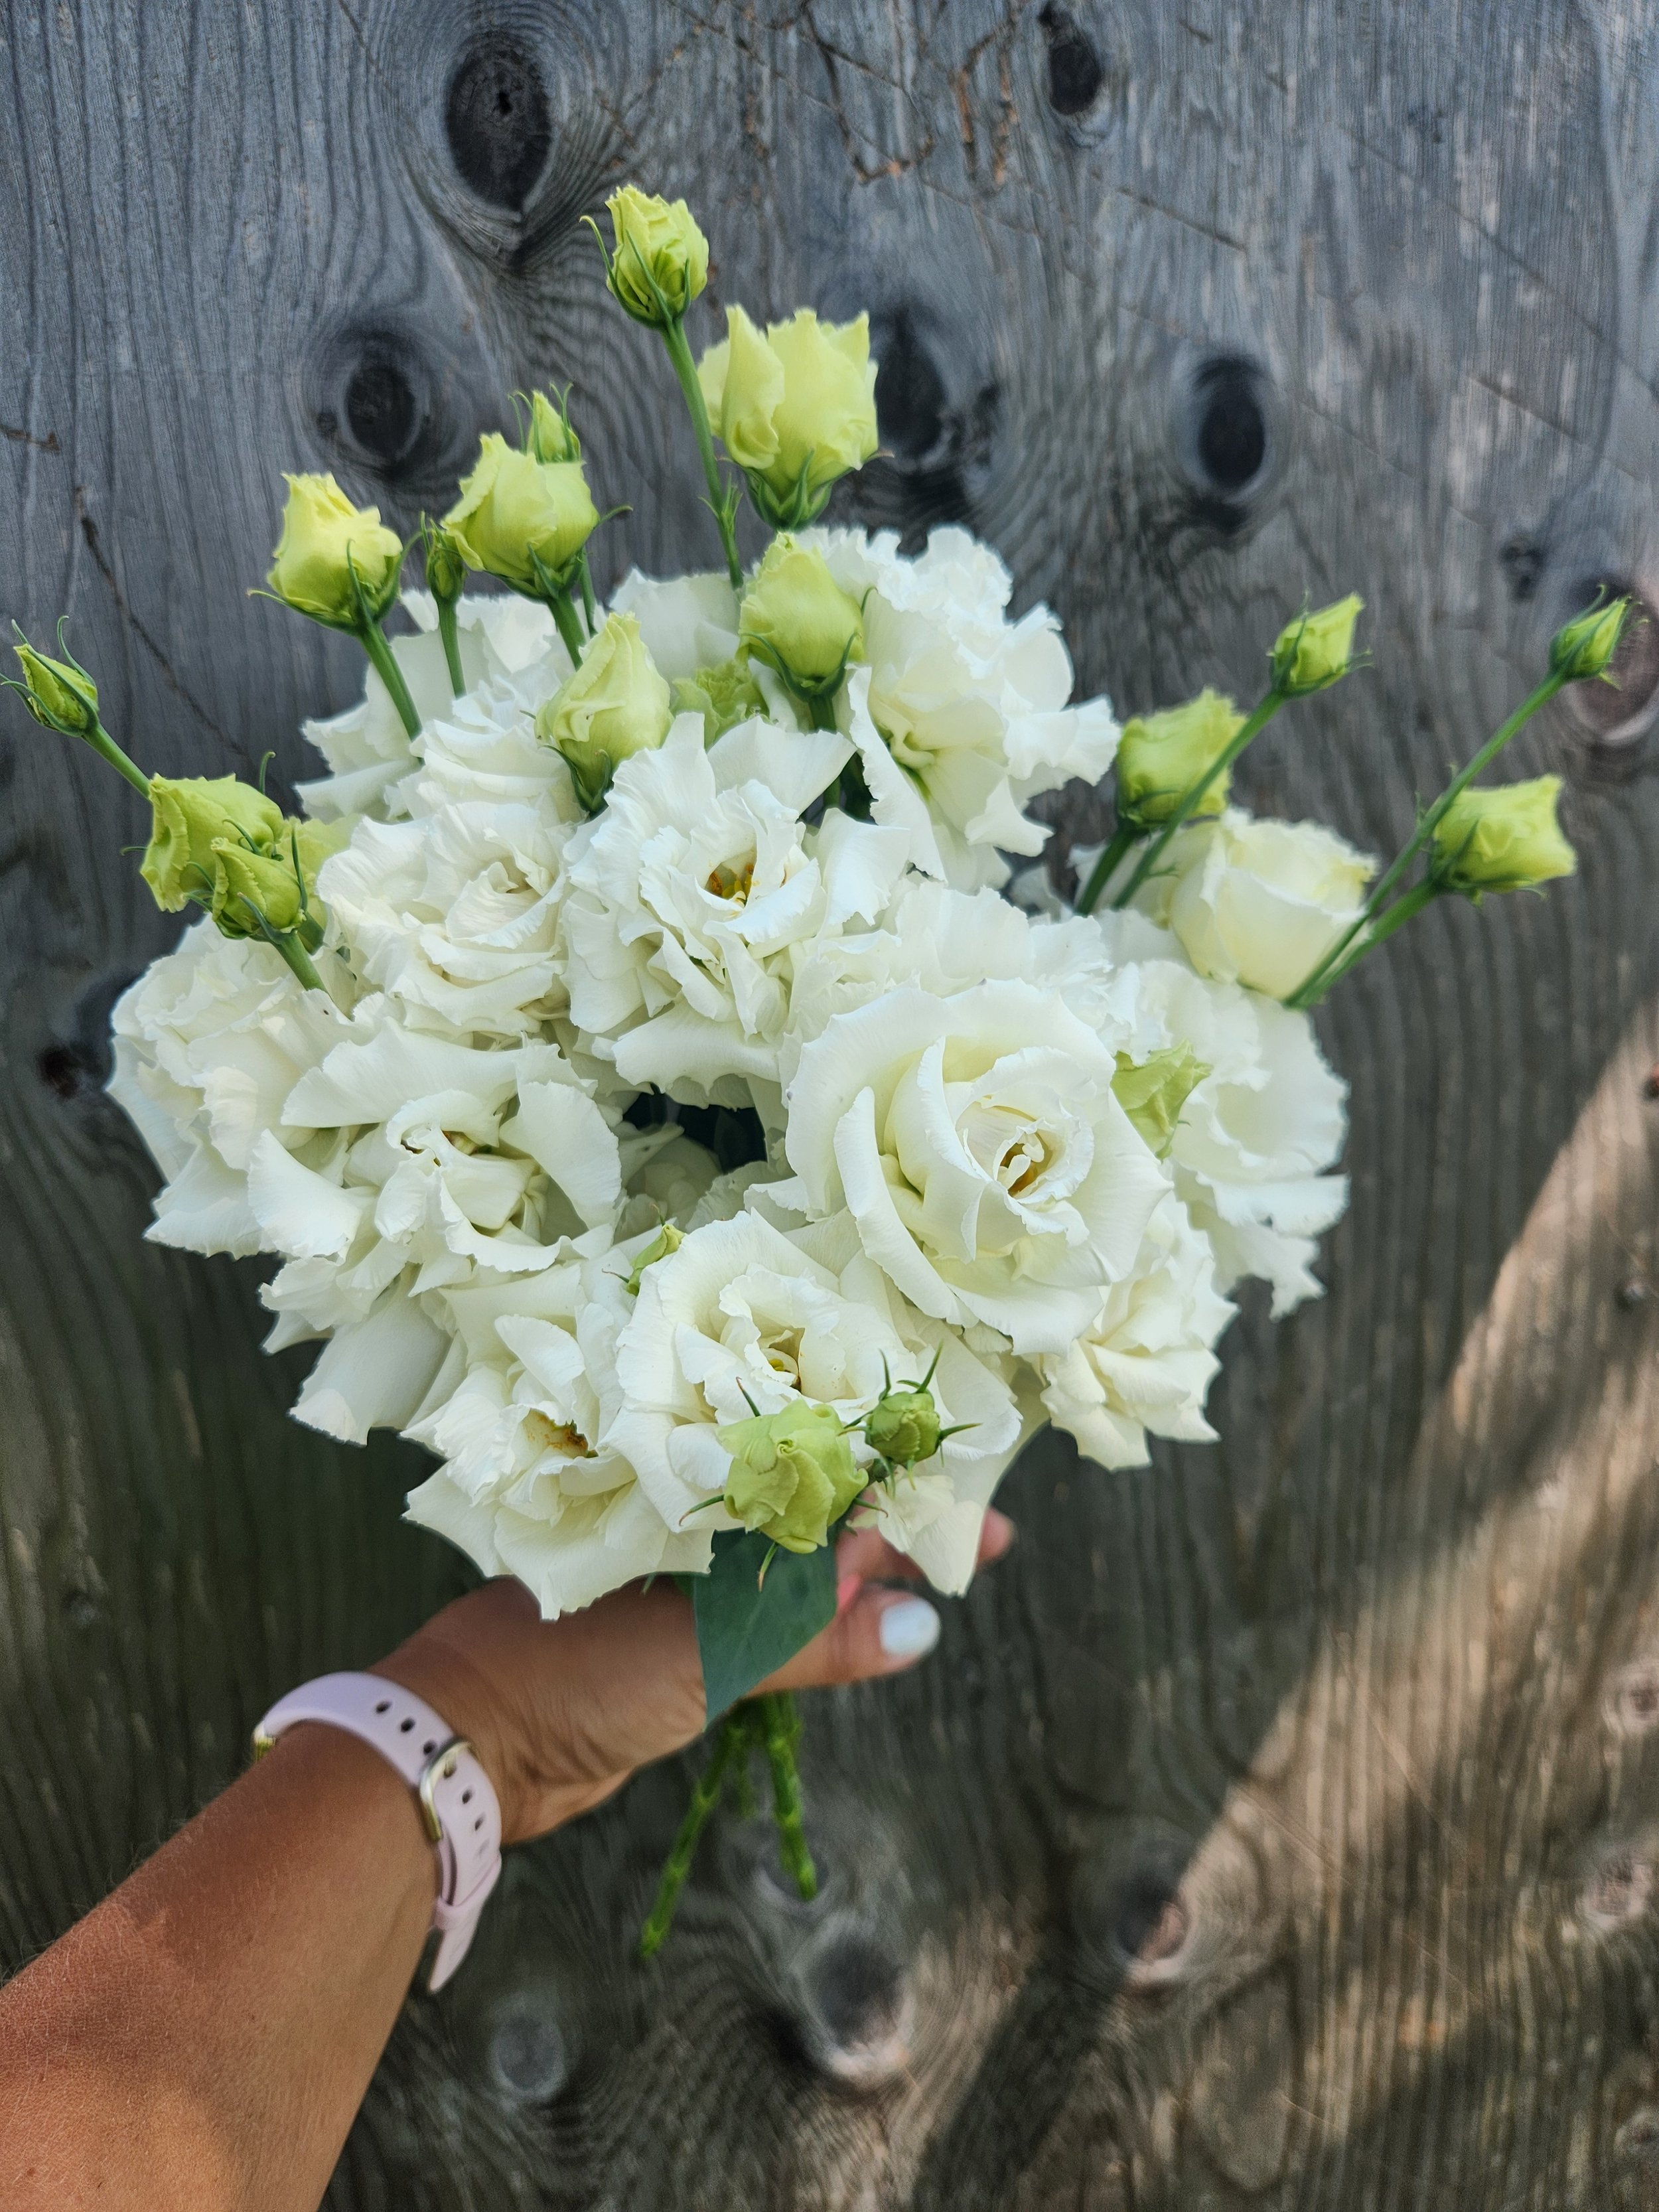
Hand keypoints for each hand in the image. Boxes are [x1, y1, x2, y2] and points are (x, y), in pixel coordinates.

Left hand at [374, 1513, 1015, 1847]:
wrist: (470, 1746)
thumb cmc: (575, 1672)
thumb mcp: (710, 1650)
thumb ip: (814, 1637)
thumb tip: (918, 1626)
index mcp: (692, 1486)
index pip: (814, 1458)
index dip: (895, 1471)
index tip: (970, 1479)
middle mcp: (692, 1519)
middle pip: (816, 1505)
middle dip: (897, 1519)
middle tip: (985, 1532)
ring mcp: (684, 1575)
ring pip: (797, 1561)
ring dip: (867, 1571)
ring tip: (944, 1571)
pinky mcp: (675, 1633)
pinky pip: (770, 1614)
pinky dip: (822, 1617)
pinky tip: (871, 1620)